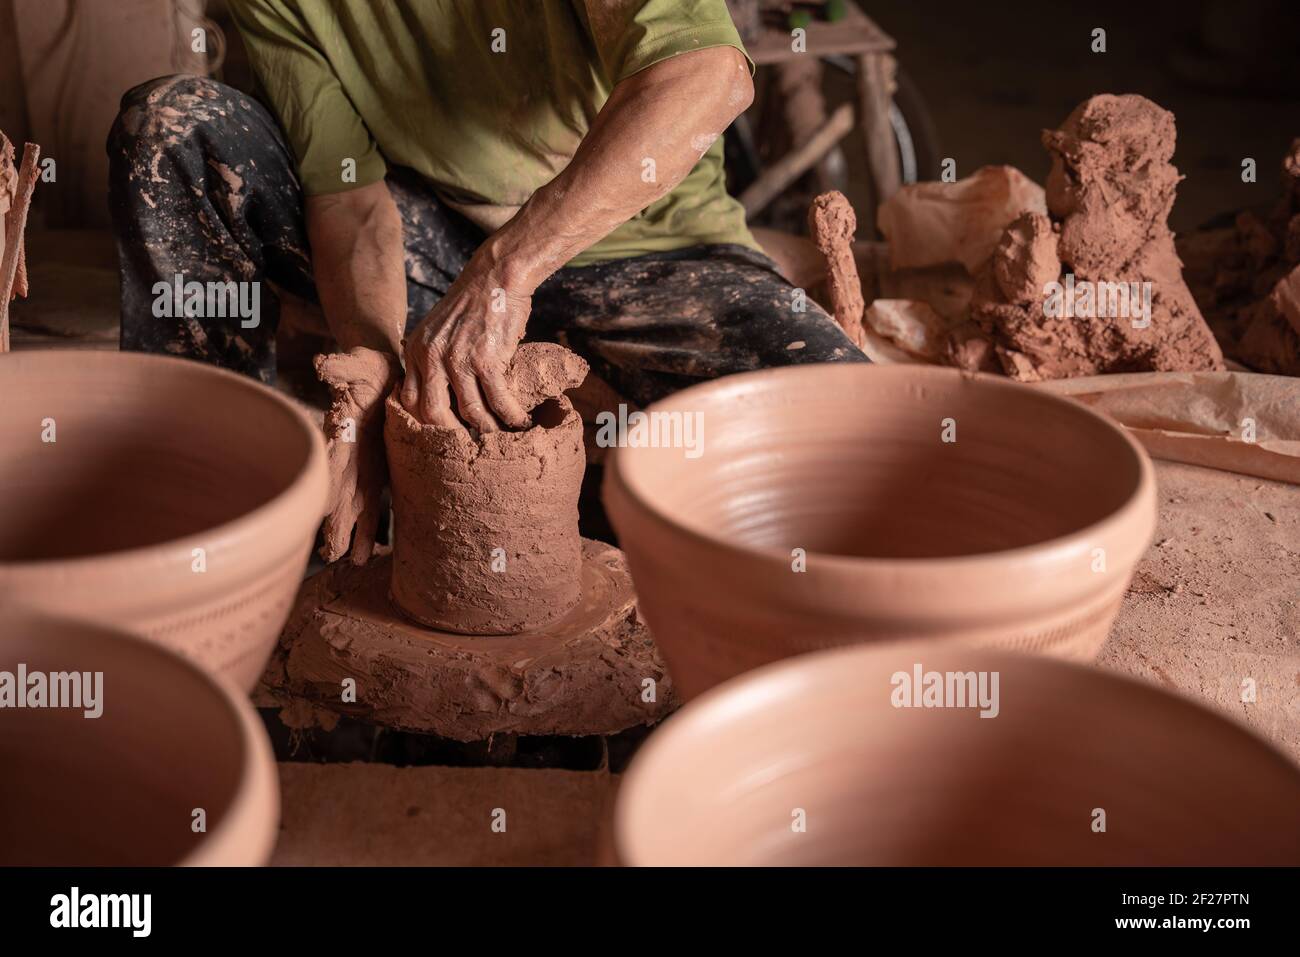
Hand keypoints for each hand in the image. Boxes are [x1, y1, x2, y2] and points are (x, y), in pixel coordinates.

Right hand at [315, 347, 398, 563]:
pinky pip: (372, 504)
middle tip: (332, 553)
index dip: (326, 487)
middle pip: (338, 495)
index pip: (330, 464)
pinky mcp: (377, 472)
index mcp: (341, 434)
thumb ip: (340, 366)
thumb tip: (322, 365)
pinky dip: (370, 526)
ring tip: (354, 560)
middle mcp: (347, 457)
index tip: (321, 510)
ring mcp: (360, 468)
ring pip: (353, 506)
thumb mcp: (354, 362)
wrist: (377, 373)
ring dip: (353, 531)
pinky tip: (372, 550)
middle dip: (334, 522)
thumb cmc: (364, 368)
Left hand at [400, 260, 533, 432]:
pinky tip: (521, 422)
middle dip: (452, 436)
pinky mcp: (486, 361)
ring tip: (501, 435)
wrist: (495, 277)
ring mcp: (458, 360)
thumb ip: (433, 357)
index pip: (408, 400)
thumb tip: (443, 393)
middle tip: (469, 445)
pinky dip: (511, 416)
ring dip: (488, 429)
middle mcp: (431, 357)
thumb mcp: (438, 328)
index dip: (425, 423)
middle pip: (432, 414)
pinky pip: (498, 401)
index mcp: (416, 350)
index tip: (444, 433)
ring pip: (469, 412)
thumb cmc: (472, 303)